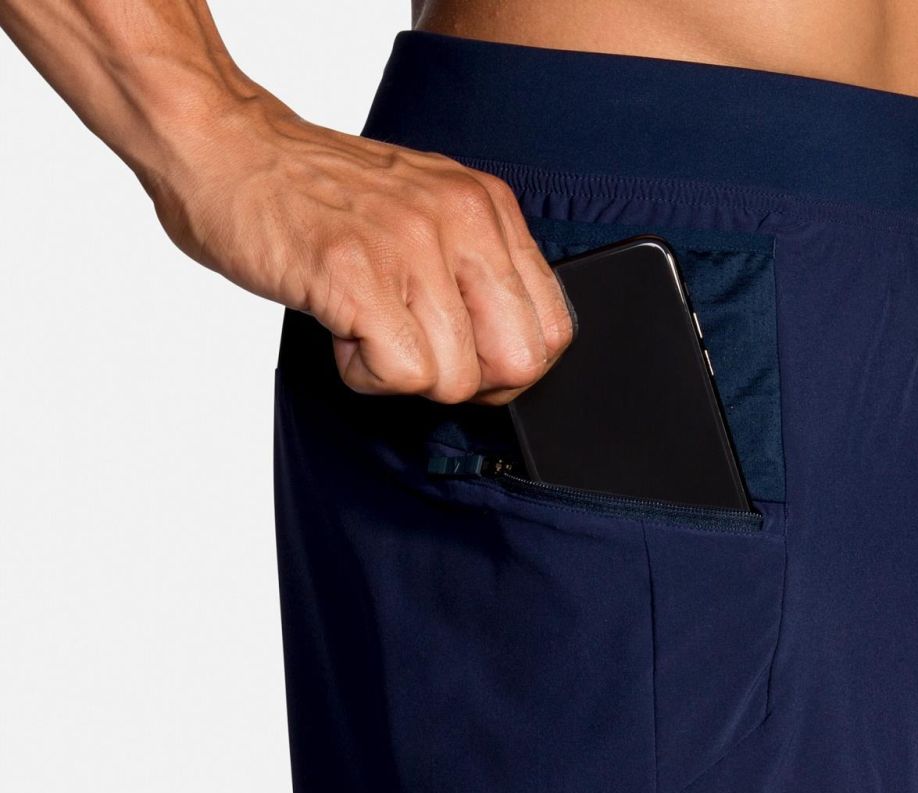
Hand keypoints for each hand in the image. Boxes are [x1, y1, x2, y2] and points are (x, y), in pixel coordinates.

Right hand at [143, 94, 573, 403]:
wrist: (224, 147)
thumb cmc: (317, 192)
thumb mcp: (426, 208)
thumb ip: (474, 266)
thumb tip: (507, 352)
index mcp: (486, 206)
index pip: (554, 325)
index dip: (510, 365)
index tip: (467, 359)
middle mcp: (461, 219)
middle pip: (519, 360)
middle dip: (468, 382)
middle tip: (416, 353)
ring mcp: (410, 245)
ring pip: (457, 378)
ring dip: (403, 374)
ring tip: (364, 325)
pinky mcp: (355, 275)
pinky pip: (403, 374)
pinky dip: (365, 374)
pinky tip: (340, 329)